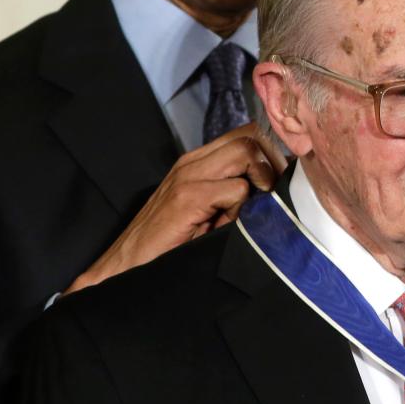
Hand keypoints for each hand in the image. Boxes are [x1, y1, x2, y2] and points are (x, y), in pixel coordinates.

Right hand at [66, 124, 286, 292]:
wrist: (125, 268)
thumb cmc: (168, 246)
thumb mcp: (207, 214)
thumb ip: (233, 196)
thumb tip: (275, 193)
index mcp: (198, 162)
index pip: (246, 135)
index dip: (271, 155)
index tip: (280, 184)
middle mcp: (193, 162)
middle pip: (251, 135)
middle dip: (273, 164)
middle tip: (272, 197)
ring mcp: (188, 176)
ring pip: (247, 153)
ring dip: (259, 183)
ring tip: (247, 213)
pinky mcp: (187, 197)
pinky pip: (237, 190)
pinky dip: (242, 210)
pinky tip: (225, 228)